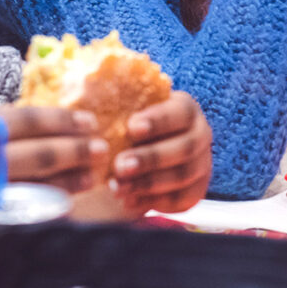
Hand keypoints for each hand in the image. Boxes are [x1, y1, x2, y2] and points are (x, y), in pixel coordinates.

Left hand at [109, 92, 212, 214]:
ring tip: (117, 188)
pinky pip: (182, 199)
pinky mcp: (197, 190)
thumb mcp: (124, 108)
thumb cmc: (128, 126)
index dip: (158, 120)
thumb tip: (85, 86)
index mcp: (185, 109)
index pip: (179, 112)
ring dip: (148, 184)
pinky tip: (129, 201)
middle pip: (183, 147)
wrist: (141, 153)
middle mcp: (200, 134)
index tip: (131, 127)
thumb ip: (113, 99)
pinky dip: (155, 202)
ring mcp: (201, 164)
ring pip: (182, 176)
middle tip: (119, 165)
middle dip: (150, 158)